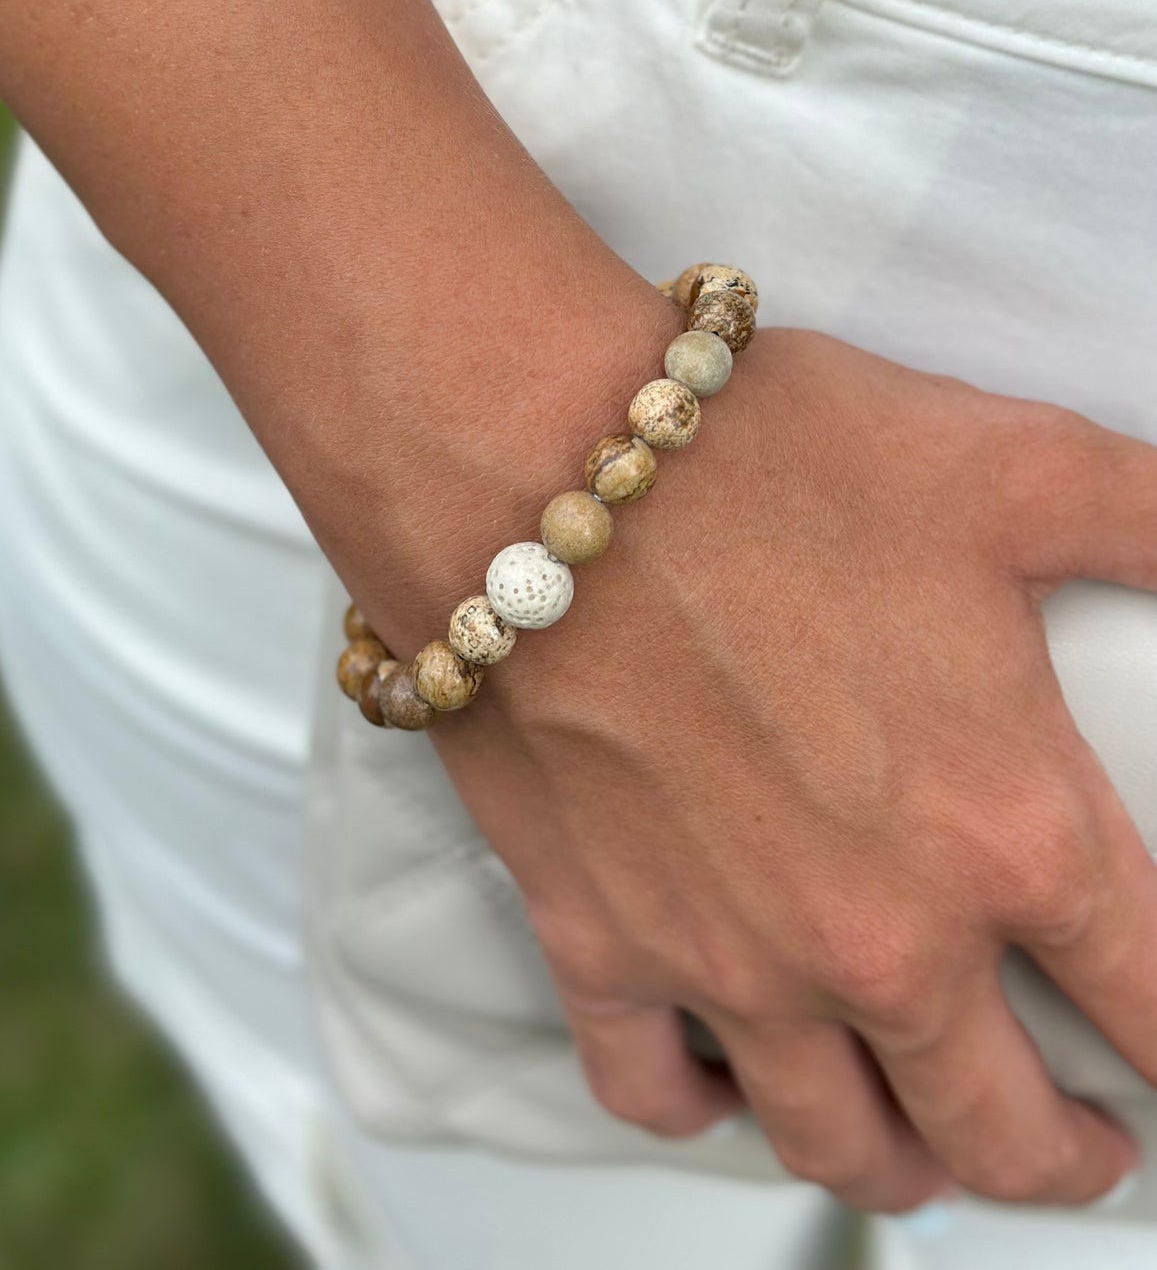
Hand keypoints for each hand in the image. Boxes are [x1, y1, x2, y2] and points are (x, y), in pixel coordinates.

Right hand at [424, 328, 1156, 1212]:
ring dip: (905, 1166)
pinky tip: (729, 1081)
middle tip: (1079, 1144)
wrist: (534, 465)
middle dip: (1061, 1154)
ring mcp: (730, 960)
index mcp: (1009, 835)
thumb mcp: (1011, 465)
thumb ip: (1150, 521)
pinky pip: (655, 1092)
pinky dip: (704, 1112)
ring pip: (843, 1146)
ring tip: (923, 1146)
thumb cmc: (763, 463)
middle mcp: (883, 938)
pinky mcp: (599, 940)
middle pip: (1003, 1128)